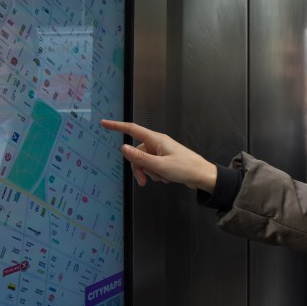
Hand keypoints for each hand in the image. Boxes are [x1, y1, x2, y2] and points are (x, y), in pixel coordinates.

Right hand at [100, 120, 217, 192]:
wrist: (202, 176)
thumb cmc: (185, 168)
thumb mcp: (159, 165)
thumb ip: (140, 158)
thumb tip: (123, 148)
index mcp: (156, 139)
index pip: (132, 129)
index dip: (117, 126)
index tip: (104, 123)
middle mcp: (157, 143)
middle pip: (137, 153)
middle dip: (139, 168)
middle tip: (143, 182)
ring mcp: (161, 151)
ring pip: (144, 162)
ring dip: (150, 173)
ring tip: (162, 178)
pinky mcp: (164, 160)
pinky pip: (152, 166)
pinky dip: (156, 174)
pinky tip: (166, 179)